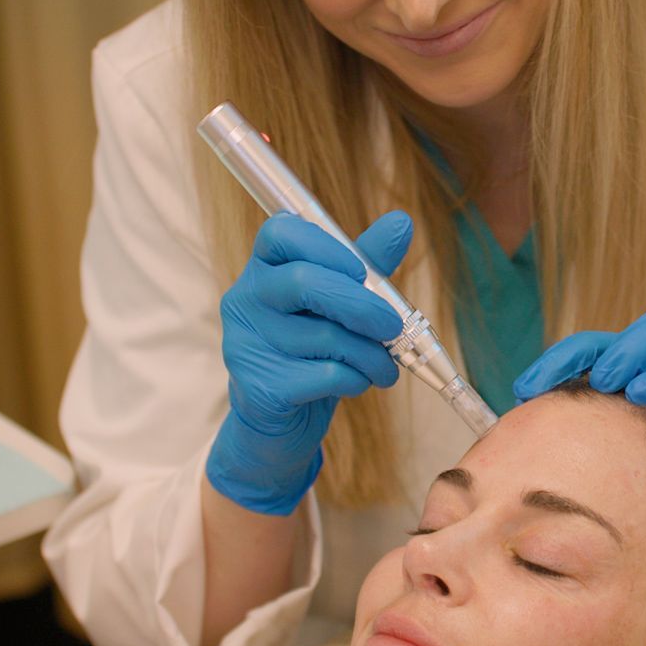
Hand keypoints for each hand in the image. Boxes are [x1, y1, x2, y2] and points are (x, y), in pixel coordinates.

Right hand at [206, 210, 412, 513]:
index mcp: (263, 269)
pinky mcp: (259, 388)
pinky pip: (326, 374)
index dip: (327, 246)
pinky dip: (357, 379)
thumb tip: (401, 221)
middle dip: (364, 305)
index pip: (281, 233)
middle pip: (304, 282)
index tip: (360, 271)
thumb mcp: (340, 305)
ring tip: (385, 366)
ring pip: (325, 336)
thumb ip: (367, 264)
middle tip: (394, 326)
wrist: (279, 423)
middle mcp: (245, 300)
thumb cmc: (311, 353)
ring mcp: (245, 344)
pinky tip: (359, 382)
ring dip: (371, 354)